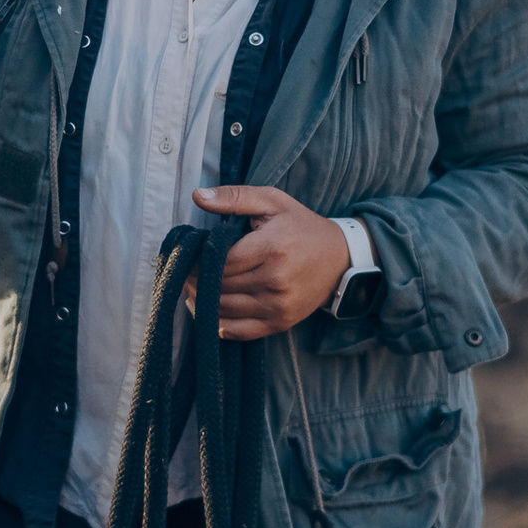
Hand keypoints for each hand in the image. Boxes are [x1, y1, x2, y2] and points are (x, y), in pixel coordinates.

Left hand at [192, 182, 355, 339]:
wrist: (340, 258)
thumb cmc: (301, 226)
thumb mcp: (271, 201)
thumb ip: (233, 197)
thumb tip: (197, 196)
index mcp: (272, 248)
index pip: (222, 262)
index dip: (201, 261)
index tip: (192, 255)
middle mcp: (275, 280)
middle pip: (220, 286)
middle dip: (198, 280)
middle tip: (188, 271)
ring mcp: (279, 305)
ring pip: (225, 309)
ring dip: (203, 301)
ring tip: (194, 288)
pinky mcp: (281, 322)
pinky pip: (239, 331)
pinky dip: (218, 324)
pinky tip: (207, 310)